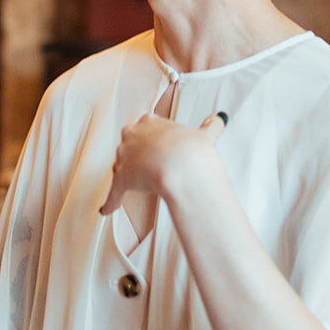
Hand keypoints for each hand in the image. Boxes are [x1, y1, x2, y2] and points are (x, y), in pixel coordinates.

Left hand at [100, 111, 225, 215]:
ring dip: (125, 176)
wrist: (183, 166)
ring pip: (119, 166)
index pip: (144, 127)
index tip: (158, 145)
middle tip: (147, 165)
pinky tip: (108, 209)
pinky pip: (114, 192)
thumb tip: (220, 119)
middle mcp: (133, 136)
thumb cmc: (191, 150)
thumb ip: (210, 127)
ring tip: (135, 186)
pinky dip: (111, 202)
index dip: (151, 138)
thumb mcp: (204, 134)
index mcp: (150, 122)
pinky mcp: (121, 178)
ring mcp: (124, 156)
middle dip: (134, 154)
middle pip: (128, 145)